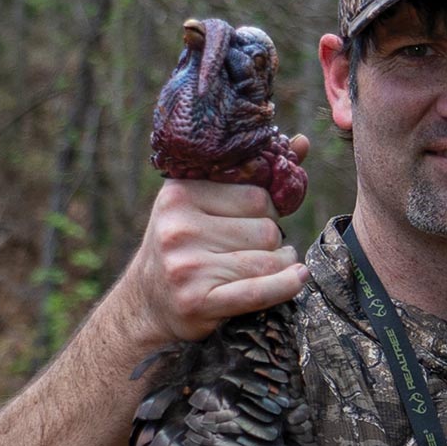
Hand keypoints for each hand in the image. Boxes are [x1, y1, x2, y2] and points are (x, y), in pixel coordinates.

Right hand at [118, 170, 307, 352]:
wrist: (145, 303)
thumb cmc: (183, 247)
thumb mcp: (201, 204)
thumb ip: (249, 174)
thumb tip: (301, 142)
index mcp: (180, 194)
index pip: (257, 195)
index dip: (268, 210)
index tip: (257, 222)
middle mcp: (179, 228)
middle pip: (266, 230)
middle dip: (273, 241)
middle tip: (260, 249)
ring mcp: (187, 266)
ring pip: (268, 260)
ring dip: (281, 265)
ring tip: (272, 265)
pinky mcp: (197, 300)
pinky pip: (259, 291)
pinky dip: (286, 286)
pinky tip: (297, 279)